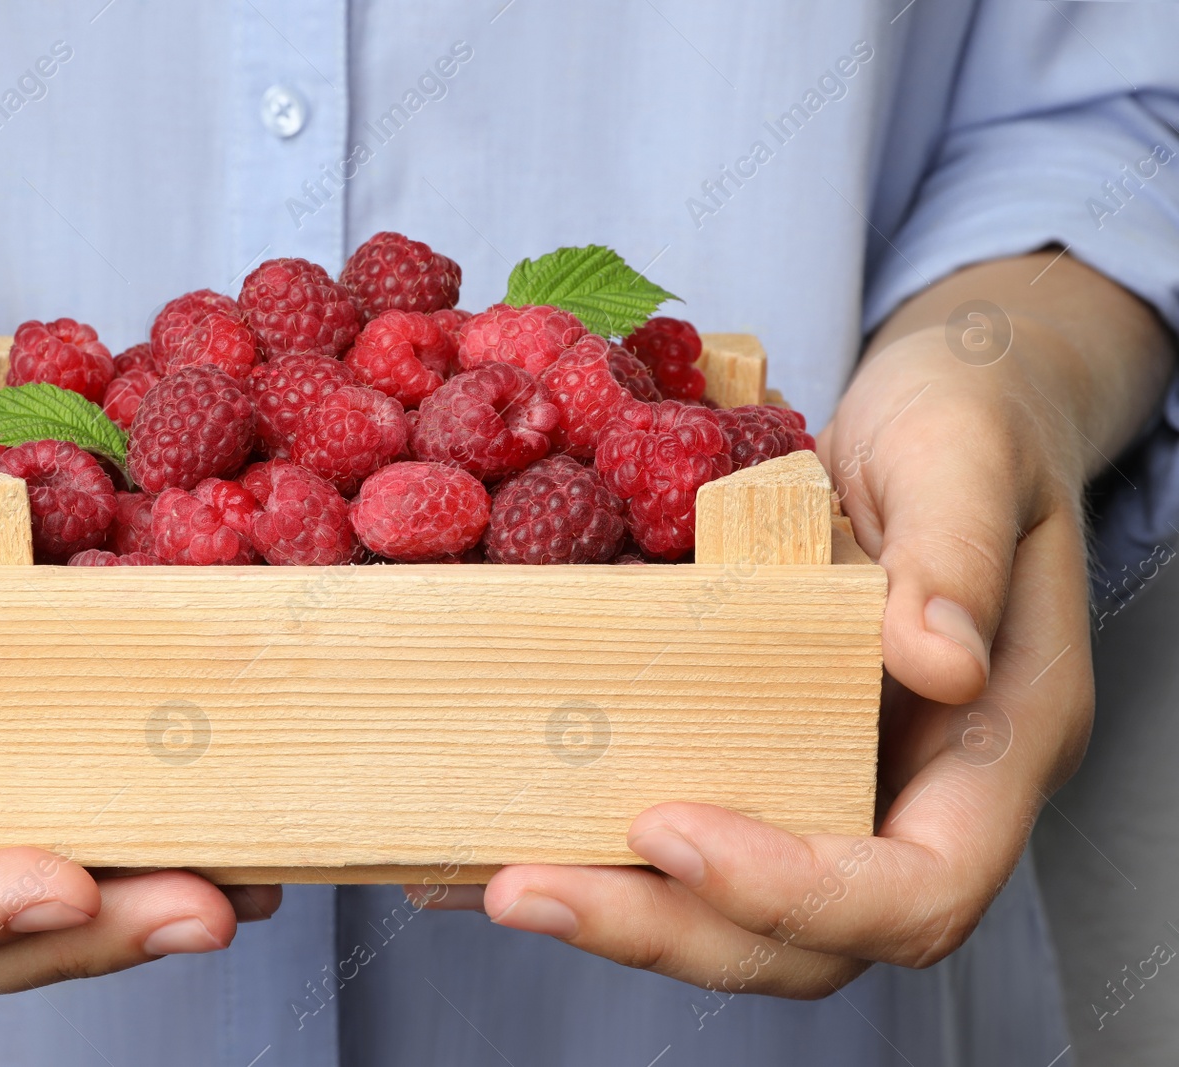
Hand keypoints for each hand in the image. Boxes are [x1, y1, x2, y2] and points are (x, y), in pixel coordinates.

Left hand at [414, 252, 1167, 996]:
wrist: (938, 408)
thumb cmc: (972, 423)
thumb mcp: (966, 452)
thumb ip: (955, 550)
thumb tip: (939, 661)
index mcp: (994, 747)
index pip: (917, 887)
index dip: (795, 890)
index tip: (668, 827)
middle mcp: (911, 793)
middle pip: (806, 940)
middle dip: (665, 928)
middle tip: (528, 889)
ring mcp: (831, 782)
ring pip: (735, 914)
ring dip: (617, 911)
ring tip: (497, 881)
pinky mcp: (761, 755)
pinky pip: (686, 836)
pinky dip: (596, 849)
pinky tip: (499, 834)